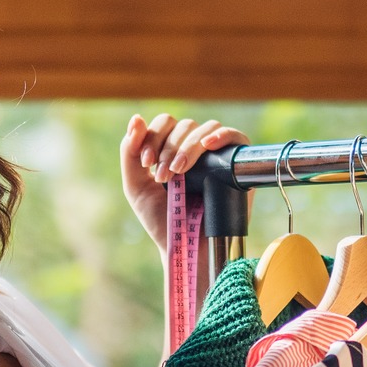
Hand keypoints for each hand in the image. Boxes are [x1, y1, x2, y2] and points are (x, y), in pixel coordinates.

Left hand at [120, 113, 248, 253]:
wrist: (187, 248)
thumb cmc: (163, 221)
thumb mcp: (136, 186)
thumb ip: (129, 153)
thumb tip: (136, 118)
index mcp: (171, 149)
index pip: (164, 124)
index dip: (153, 136)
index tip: (147, 163)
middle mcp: (195, 149)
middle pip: (184, 125)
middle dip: (169, 148)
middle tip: (163, 176)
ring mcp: (217, 155)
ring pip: (206, 129)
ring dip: (188, 147)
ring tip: (179, 173)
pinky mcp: (236, 165)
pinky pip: (236, 137)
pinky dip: (222, 136)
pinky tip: (208, 145)